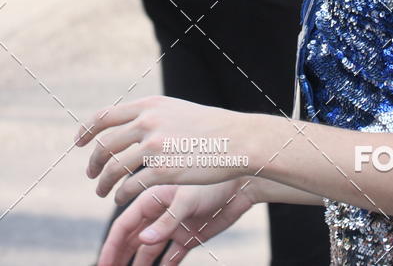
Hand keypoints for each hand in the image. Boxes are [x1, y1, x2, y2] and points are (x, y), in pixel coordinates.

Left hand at [75, 96, 253, 204]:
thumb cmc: (211, 127)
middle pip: (105, 144)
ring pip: (113, 167)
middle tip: (91, 174)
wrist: (237, 140)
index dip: (86, 129)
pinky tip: (121, 199)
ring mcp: (155, 146)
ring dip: (103, 182)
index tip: (78, 142)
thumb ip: (152, 116)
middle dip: (93, 162)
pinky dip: (120, 194)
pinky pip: (130, 186)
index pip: (105, 115)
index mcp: (150, 105)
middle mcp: (148, 121)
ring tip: (102, 192)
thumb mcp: (177, 110)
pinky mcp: (162, 170)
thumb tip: (130, 123)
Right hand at [97, 180, 255, 265]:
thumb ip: (166, 221)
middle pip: (132, 239)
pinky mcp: (189, 236)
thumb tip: (143, 240)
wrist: (243, 183)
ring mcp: (173, 225)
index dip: (111, 246)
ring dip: (138, 264)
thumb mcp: (187, 199)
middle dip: (119, 257)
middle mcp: (160, 213)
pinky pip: (170, 256)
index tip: (102, 265)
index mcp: (153, 198)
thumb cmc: (214, 182)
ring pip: (148, 250)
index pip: (124, 226)